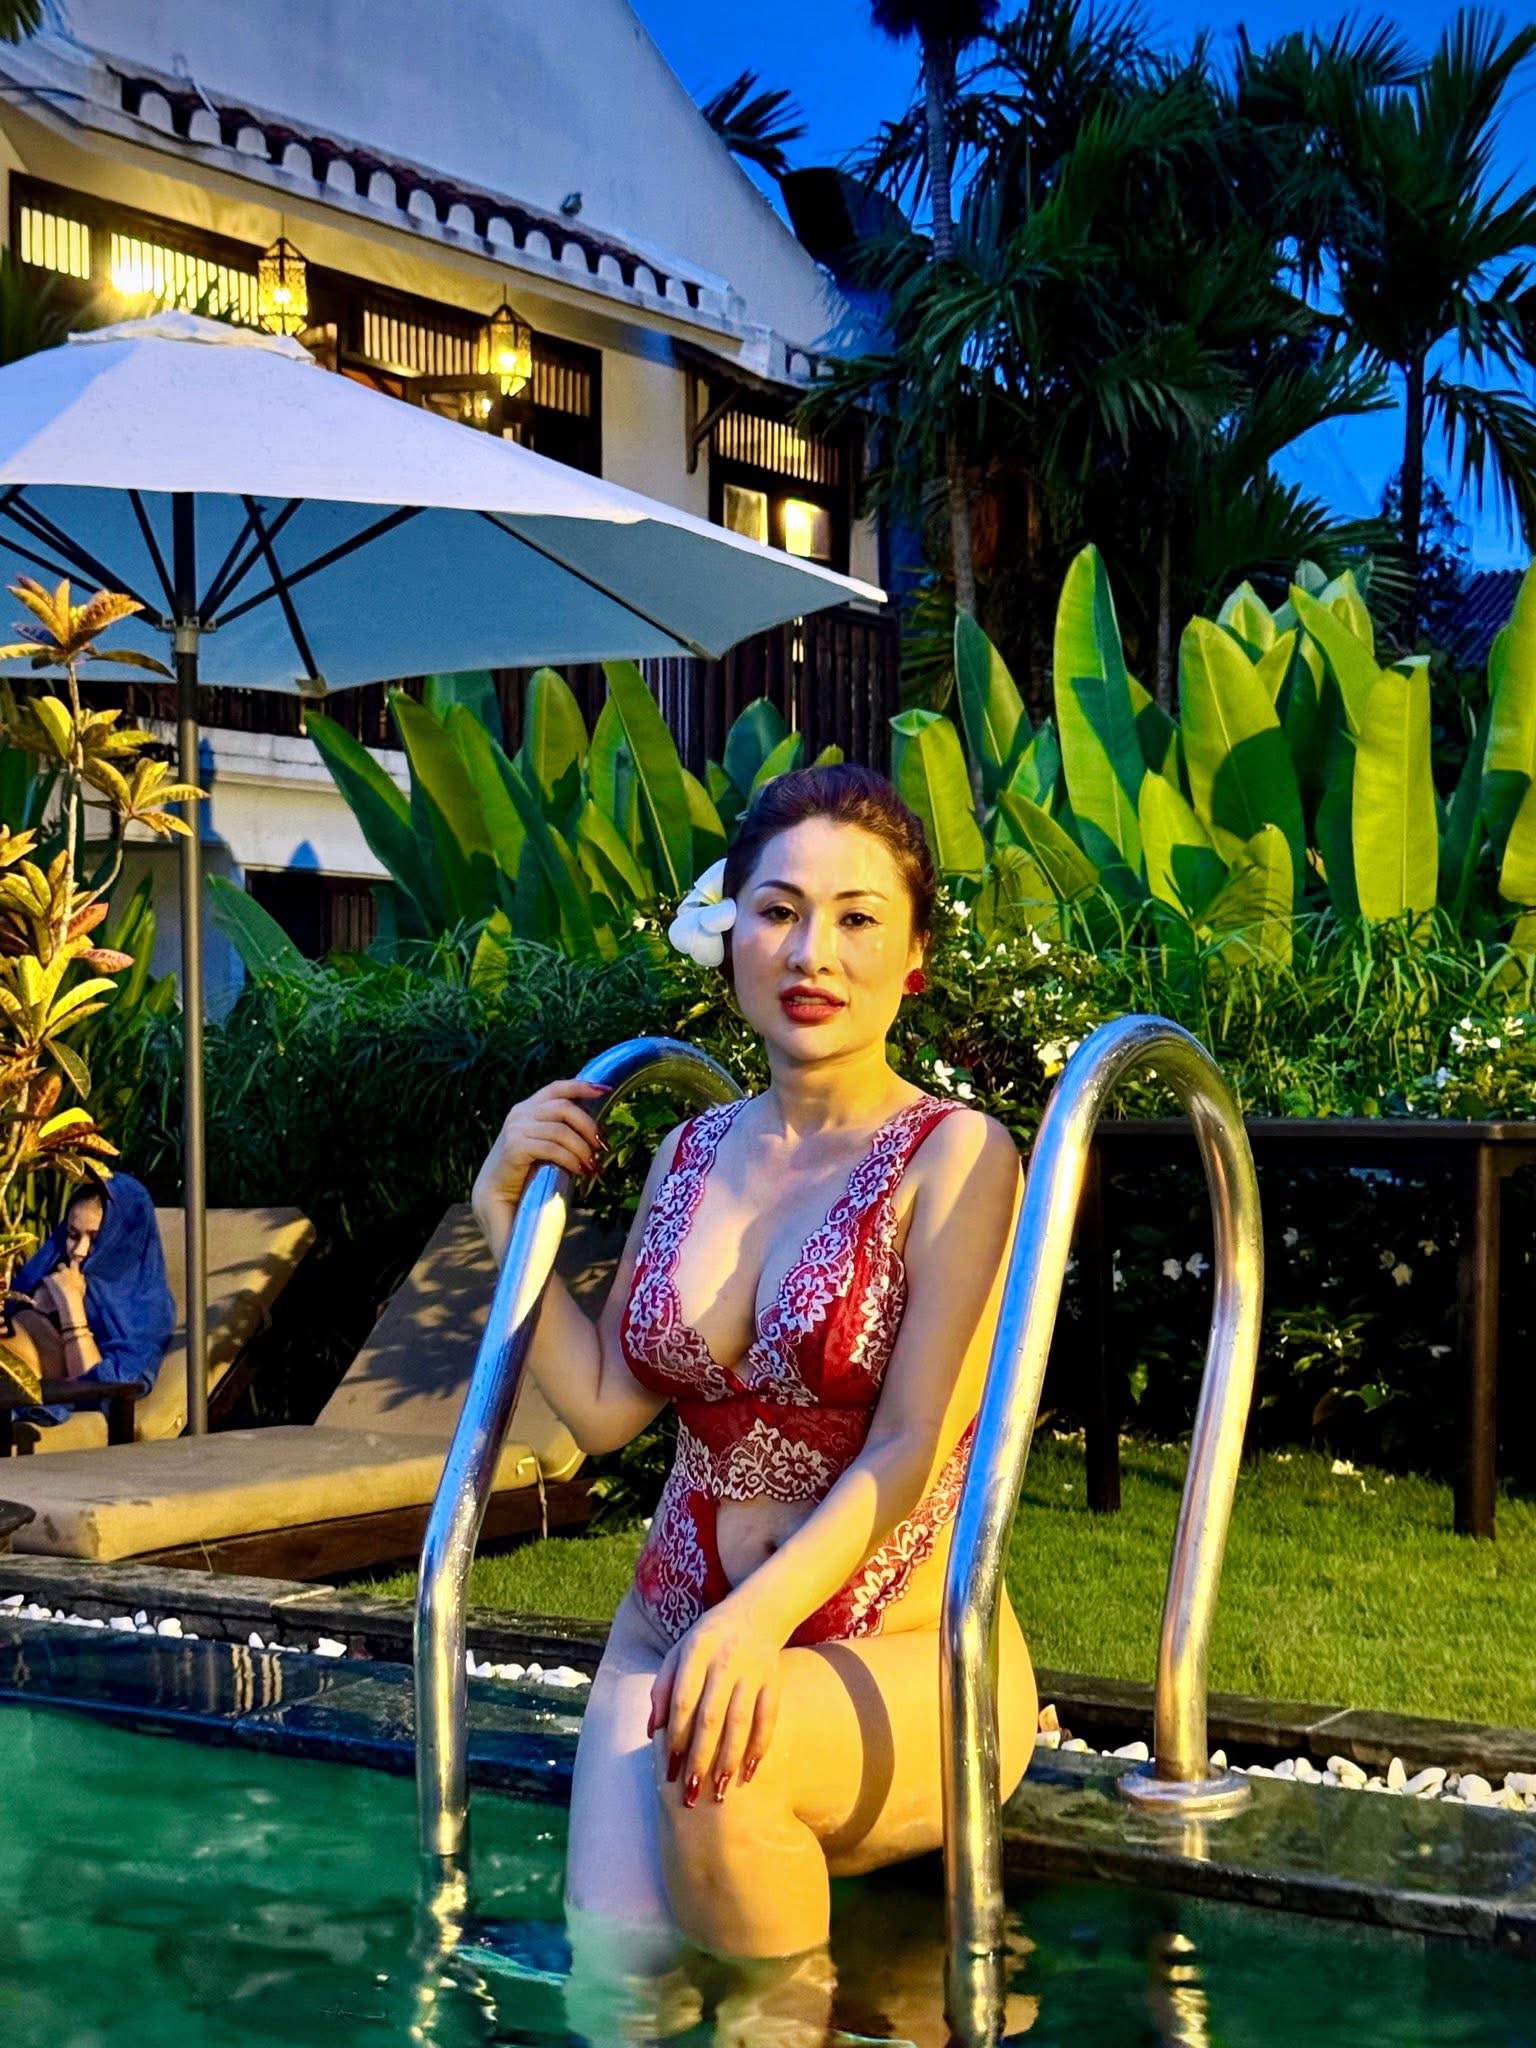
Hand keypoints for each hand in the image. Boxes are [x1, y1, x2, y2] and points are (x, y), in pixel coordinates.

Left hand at [39, 1265, 85, 1318]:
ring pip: (53, 1273)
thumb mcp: (83, 1286)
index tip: (71, 1265)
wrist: (69, 1300)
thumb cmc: (78, 1295)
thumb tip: (80, 1275)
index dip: (72, 1263)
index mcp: (75, 1272)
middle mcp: (65, 1271)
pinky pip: (45, 1278)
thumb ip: (81, 1279)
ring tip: (53, 1284)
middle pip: (61, 1265)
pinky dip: (46, 1281)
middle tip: (60, 1275)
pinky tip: (46, 1286)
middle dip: (60, 1268)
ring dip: (53, 1277)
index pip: (74, 1262)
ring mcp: (57, 1274)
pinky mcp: (49, 1279)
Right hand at [472, 1078, 609, 1215]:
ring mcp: (516, 1128)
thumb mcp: (546, 1142)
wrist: (497, 1193)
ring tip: (592, 1166)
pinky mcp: (515, 1147)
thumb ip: (563, 1129)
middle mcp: (520, 1113)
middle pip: (564, 1107)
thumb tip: (597, 1129)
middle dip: (589, 1127)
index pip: (557, 1088)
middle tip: (602, 1147)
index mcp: (528, 1107)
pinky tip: (578, 1170)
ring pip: (561, 1131)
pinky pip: (552, 1149)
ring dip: (582, 1149)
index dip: (582, 1086)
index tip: (604, 1091)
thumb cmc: (527, 1169)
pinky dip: (570, 1160)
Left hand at [648, 1595, 781, 1807]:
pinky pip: (768, 1718)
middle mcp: (725, 1661)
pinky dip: (760, 1747)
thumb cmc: (707, 1640)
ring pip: (741, 1721)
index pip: (683, 1700)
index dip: (675, 1737)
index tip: (669, 1771)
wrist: (758, 1611)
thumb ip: (662, 1688)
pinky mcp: (773, 1681)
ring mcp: (752, 1671)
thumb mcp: (678, 1652)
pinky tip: (749, 1773)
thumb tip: (651, 1731)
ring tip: (719, 1793)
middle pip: (711, 1716)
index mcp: (696, 1651)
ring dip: (729, 1759)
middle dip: (701, 1758)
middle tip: (691, 1794)